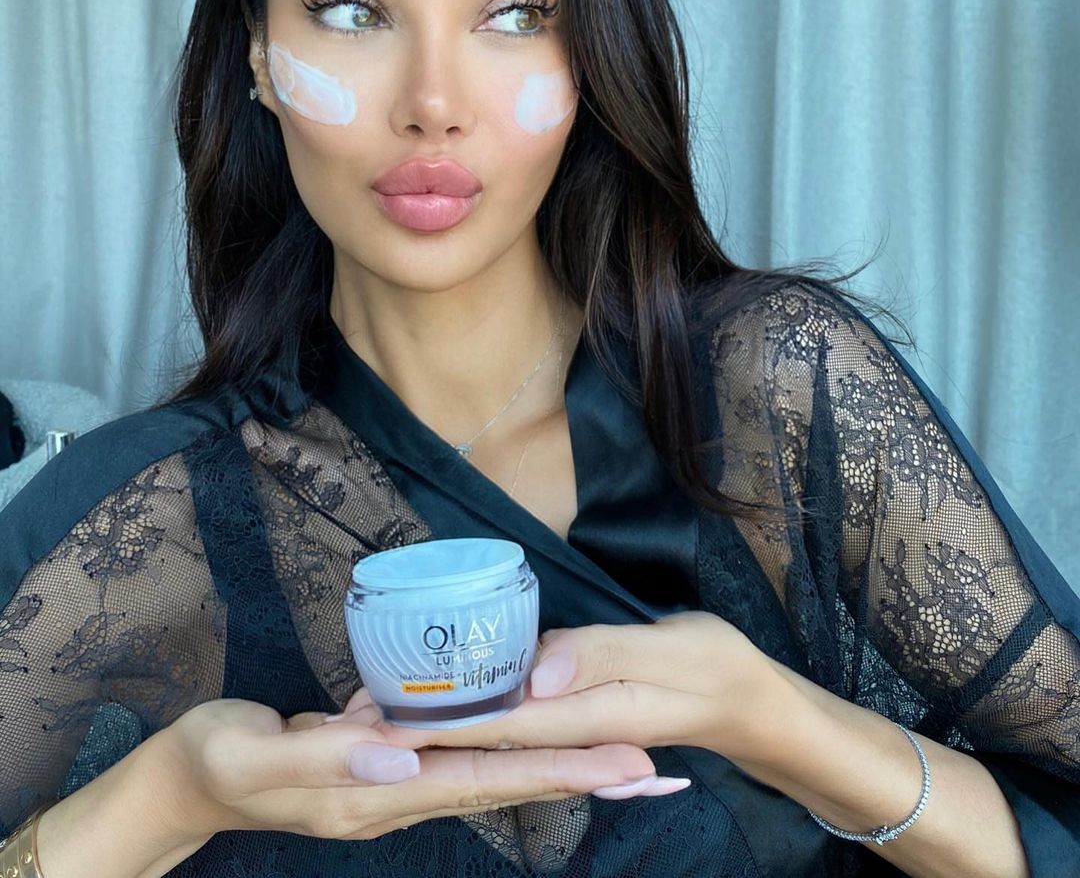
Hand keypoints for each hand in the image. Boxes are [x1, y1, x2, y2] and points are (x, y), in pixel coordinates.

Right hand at [160, 696, 662, 842]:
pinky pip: (458, 757)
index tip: (617, 763)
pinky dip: (505, 750)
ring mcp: (391, 785)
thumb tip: (403, 754)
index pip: (483, 781)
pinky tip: (530, 737)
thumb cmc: (216, 759)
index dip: (552, 770)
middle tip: (646, 764)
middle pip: (502, 782)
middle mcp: (396, 795)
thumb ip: (326, 753)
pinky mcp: (381, 765)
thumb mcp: (257, 754)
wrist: (185, 781)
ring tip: (611, 756)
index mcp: (375, 794)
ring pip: (488, 772)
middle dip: (576, 772)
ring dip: (551, 764)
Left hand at [349, 610, 774, 764]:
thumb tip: (537, 676)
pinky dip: (471, 715)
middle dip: (418, 728)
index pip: (495, 726)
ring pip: (492, 732)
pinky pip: (514, 721)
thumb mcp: (670, 648)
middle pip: (481, 737)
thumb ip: (603, 656)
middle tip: (349, 713)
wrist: (753, 702)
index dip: (433, 722)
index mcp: (587, 717)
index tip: (375, 718)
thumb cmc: (717, 666)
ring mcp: (573, 726)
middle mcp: (570, 730)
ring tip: (372, 710)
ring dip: (436, 724)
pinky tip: (442, 706)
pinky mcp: (577, 714)